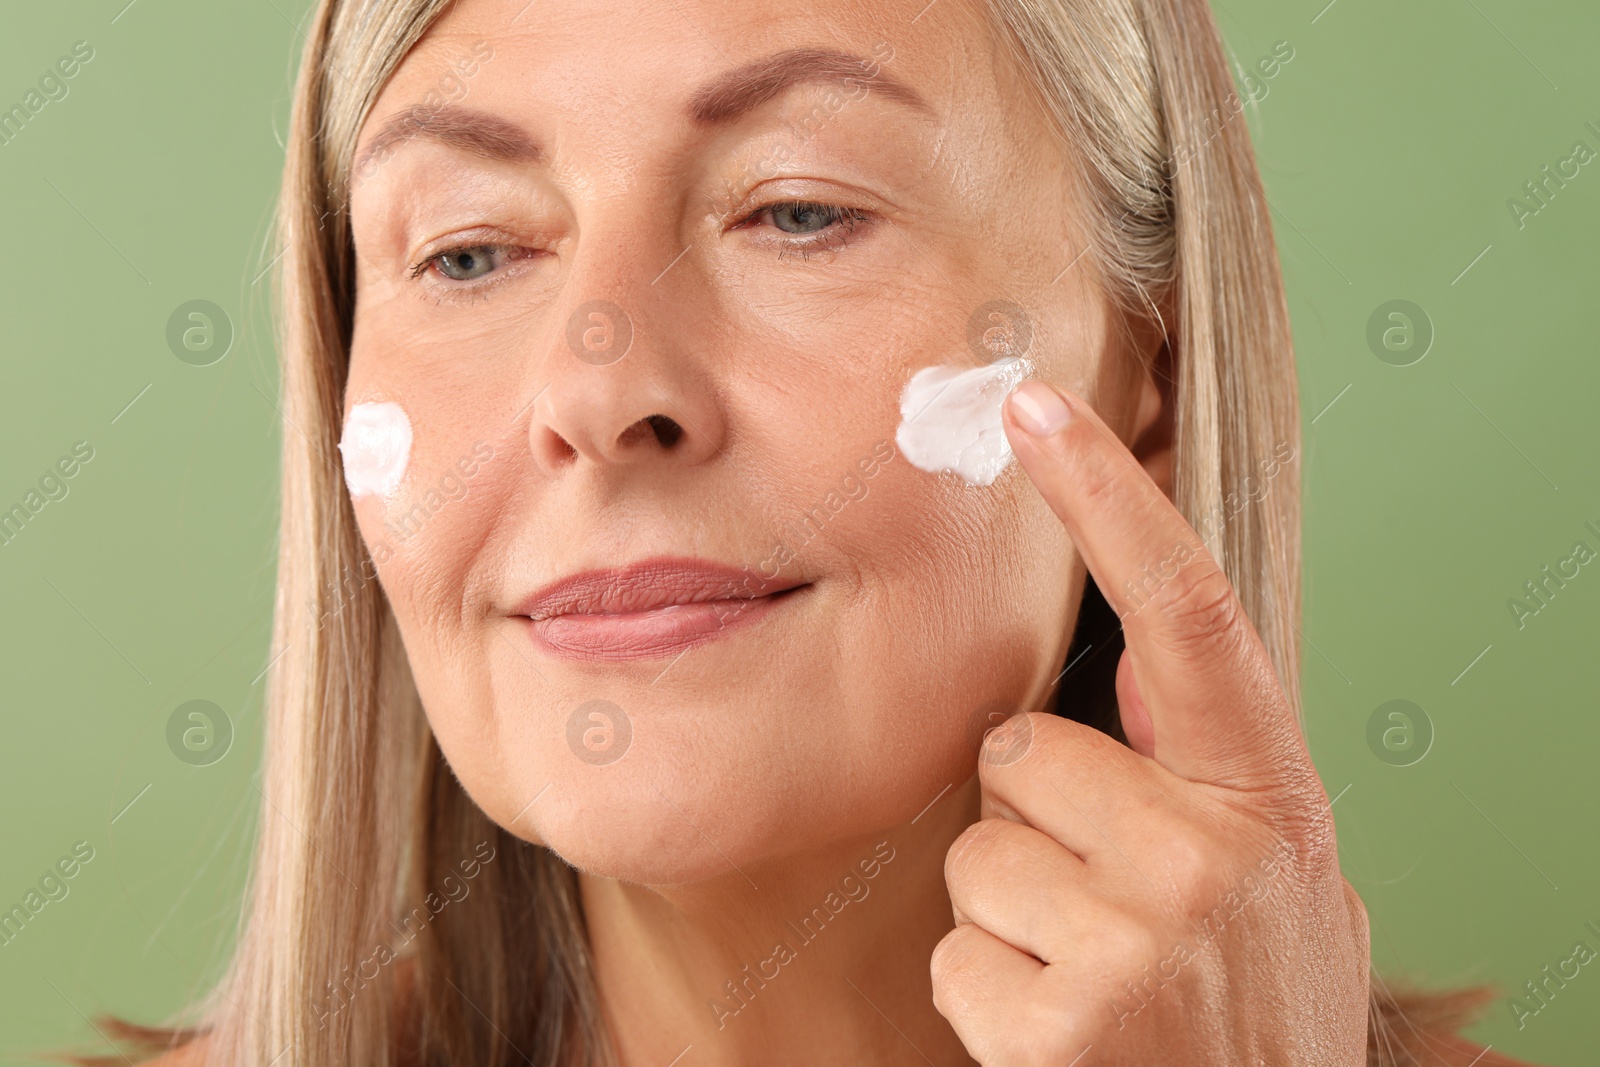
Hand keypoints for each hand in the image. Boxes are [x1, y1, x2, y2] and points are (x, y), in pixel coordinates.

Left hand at [930, 380, 1369, 1065]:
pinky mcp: (1060, 1027)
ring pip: (974, 853)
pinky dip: (985, 992)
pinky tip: (1061, 1030)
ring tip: (1090, 974)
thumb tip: (1130, 664)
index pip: (1184, 615)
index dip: (1109, 499)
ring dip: (1010, 912)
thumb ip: (1209, 770)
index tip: (1035, 404)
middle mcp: (1208, 857)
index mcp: (1264, 799)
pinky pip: (952, 951)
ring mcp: (1136, 943)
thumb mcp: (1277, 878)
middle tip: (1103, 901)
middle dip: (1035, 816)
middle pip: (1016, 750)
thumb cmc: (1251, 1010)